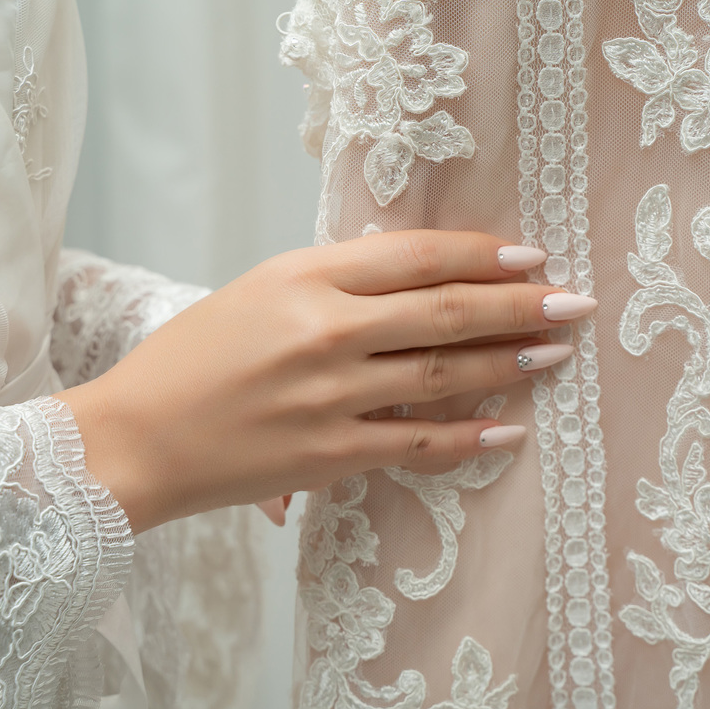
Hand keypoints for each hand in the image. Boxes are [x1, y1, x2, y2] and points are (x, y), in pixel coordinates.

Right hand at [59, 231, 596, 533]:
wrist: (135, 438)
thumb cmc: (192, 357)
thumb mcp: (259, 289)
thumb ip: (334, 277)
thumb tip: (414, 269)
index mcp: (304, 277)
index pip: (416, 256)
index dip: (482, 253)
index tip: (531, 254)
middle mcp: (325, 330)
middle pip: (446, 311)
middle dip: (521, 304)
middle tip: (574, 301)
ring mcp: (331, 396)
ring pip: (443, 375)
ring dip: (509, 363)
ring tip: (556, 352)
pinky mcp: (331, 455)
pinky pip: (419, 444)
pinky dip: (470, 437)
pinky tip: (511, 428)